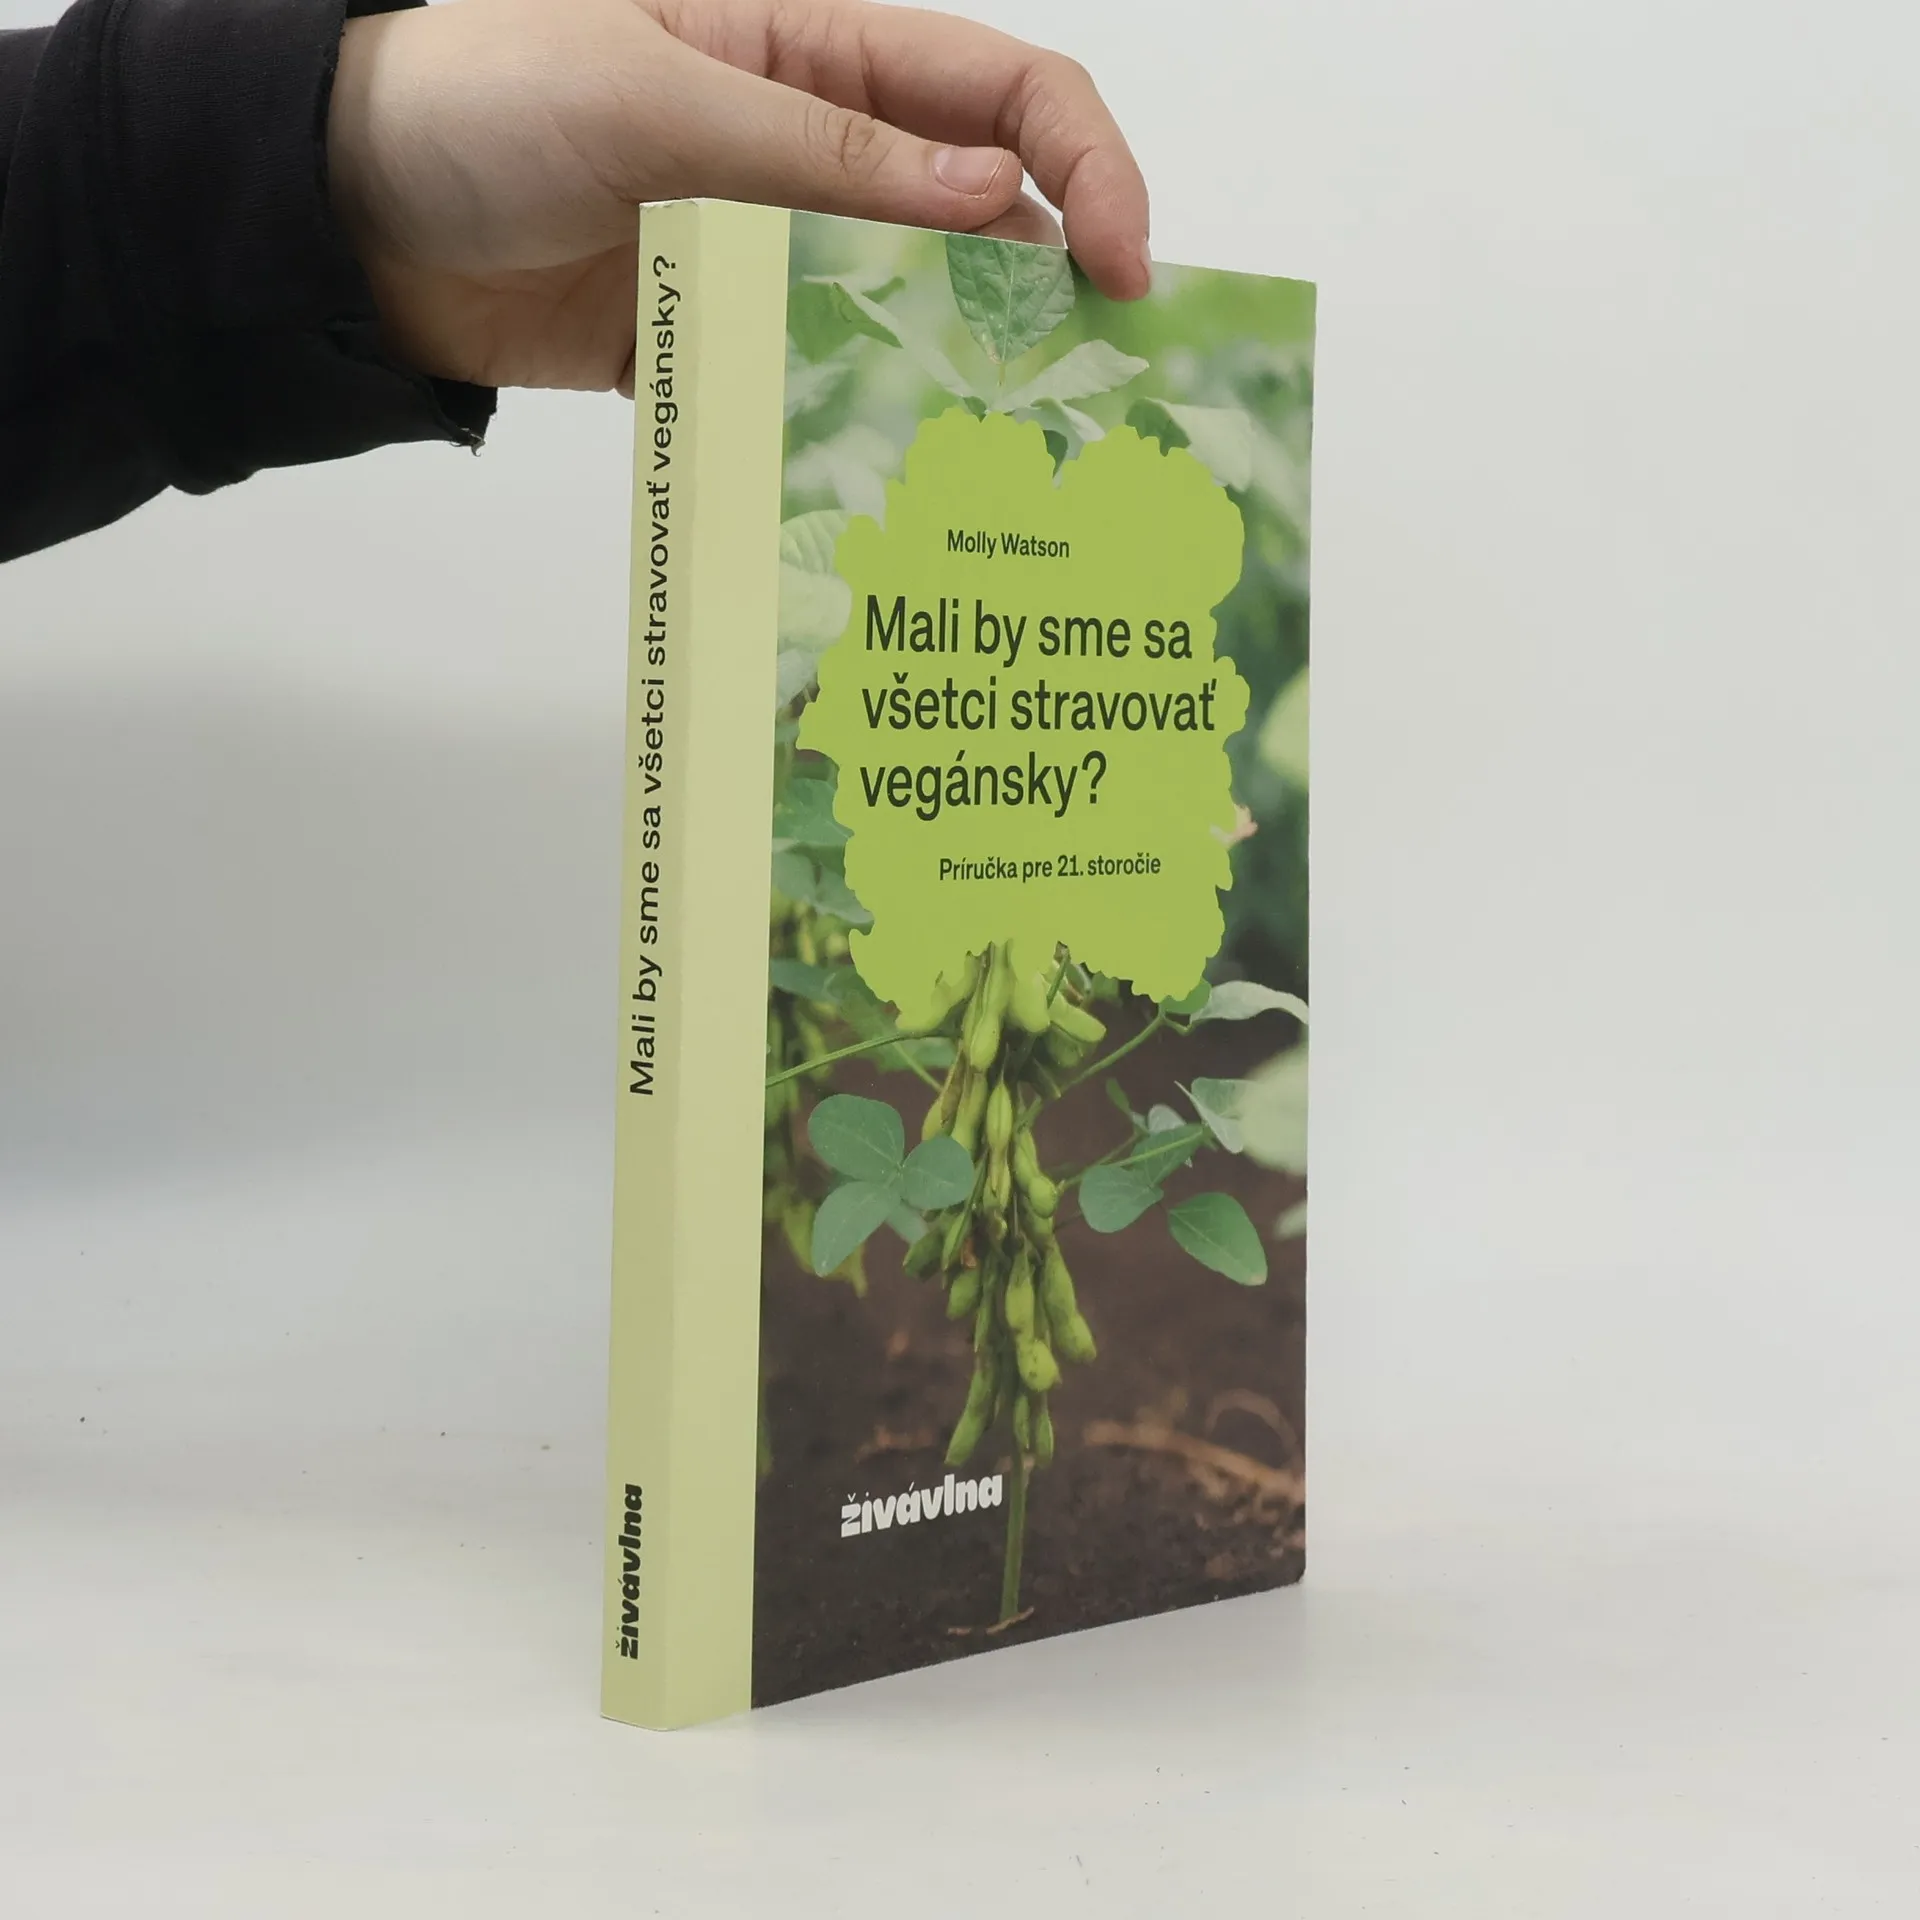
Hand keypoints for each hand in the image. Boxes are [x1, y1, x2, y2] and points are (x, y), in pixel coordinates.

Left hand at [326, 0, 1150, 393]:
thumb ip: (823, 156)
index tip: (1125, 269)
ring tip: (997, 463)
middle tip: (1086, 398)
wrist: (352, 212)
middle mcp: (817, 155)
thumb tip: (984, 197)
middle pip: (978, 221)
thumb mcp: (656, 102)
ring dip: (952, 383)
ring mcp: (771, 257)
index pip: (1005, 90)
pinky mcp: (723, 343)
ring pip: (906, 320)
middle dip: (1045, 299)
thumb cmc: (480, 100)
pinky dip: (848, 435)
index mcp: (818, 52)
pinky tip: (878, 487)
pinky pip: (813, 389)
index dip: (1088, 166)